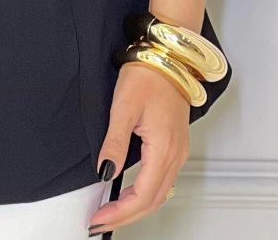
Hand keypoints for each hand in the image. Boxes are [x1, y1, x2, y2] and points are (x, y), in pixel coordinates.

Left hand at [87, 61, 190, 232]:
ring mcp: (179, 150)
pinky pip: (163, 180)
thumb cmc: (148, 74)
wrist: (166, 55)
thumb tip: (105, 171)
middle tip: (100, 221)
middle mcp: (176, 154)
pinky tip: (130, 193)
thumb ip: (114, 142)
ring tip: (112, 212)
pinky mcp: (176, 145)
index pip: (142, 195)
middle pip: (153, 201)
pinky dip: (146, 194)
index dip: (120, 212)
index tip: (99, 218)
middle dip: (126, 216)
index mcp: (164, 148)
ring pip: (160, 193)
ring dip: (136, 207)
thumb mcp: (124, 107)